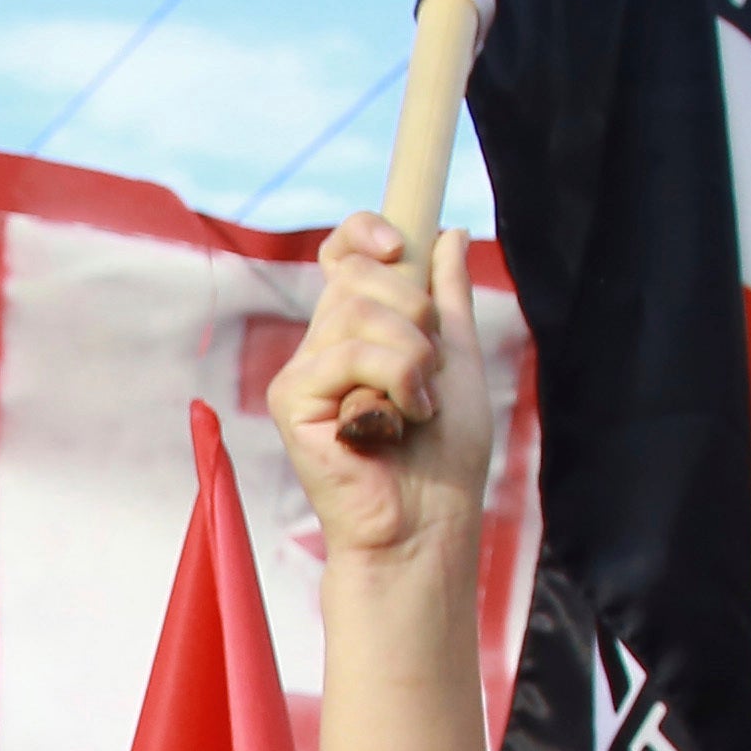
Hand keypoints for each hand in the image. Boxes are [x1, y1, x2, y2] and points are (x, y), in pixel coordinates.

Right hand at [269, 219, 489, 574]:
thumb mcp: (460, 357)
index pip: (342, 254)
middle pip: (358, 275)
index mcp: (359, 329)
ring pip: (358, 313)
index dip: (363, 234)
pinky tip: (395, 424)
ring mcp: (303, 371)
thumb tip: (446, 232)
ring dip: (411, 358)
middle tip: (428, 374)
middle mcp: (323, 343)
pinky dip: (392, 383)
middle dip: (415, 315)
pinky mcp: (290, 399)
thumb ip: (448, 297)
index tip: (399, 246)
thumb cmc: (446, 453)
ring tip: (418, 406)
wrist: (429, 518)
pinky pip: (347, 355)